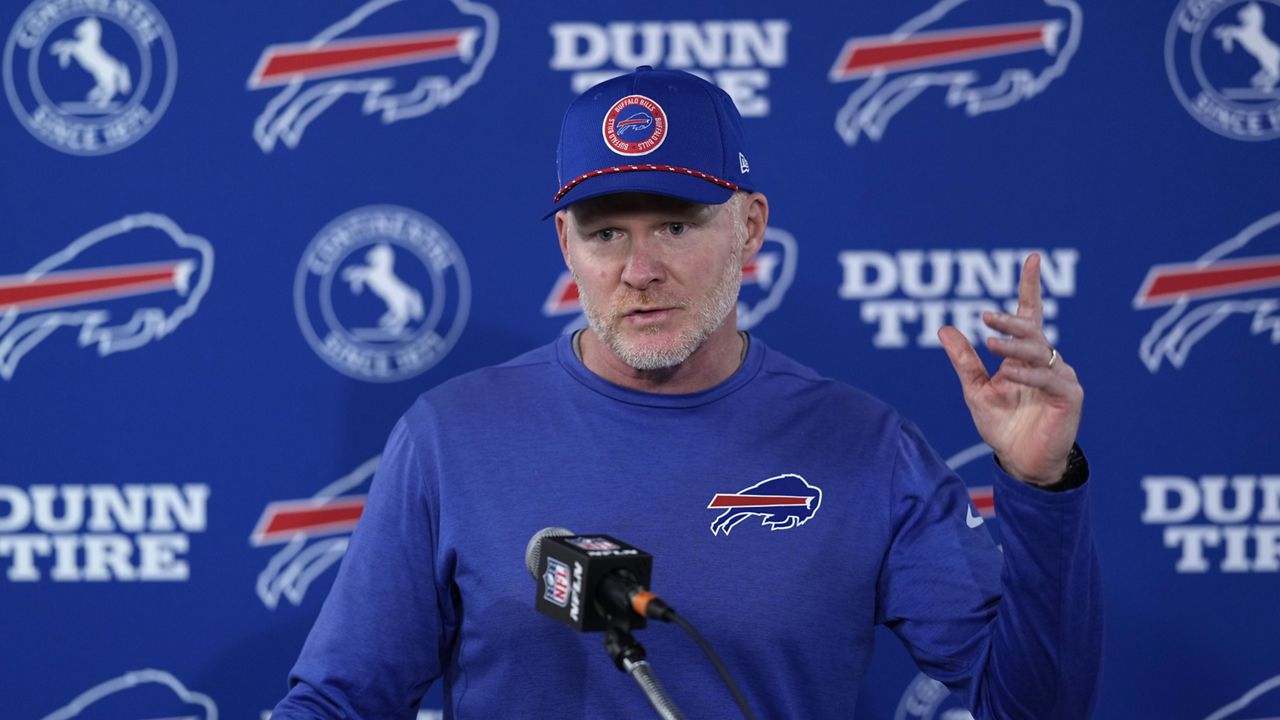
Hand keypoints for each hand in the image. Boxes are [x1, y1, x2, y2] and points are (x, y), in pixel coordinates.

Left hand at [937, 253, 1082, 486]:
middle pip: (1032, 330)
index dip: (1030, 287)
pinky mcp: (1069, 396)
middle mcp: (1046, 361)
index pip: (1030, 315)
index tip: (1032, 258)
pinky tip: (1010, 373)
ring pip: (1039, 351)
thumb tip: (944, 328)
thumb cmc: (1003, 426)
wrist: (1021, 462)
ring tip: (990, 342)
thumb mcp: (975, 390)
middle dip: (1011, 320)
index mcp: (1025, 356)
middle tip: (986, 316)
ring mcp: (1061, 377)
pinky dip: (1028, 374)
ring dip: (1014, 346)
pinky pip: (1049, 379)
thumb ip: (964, 361)